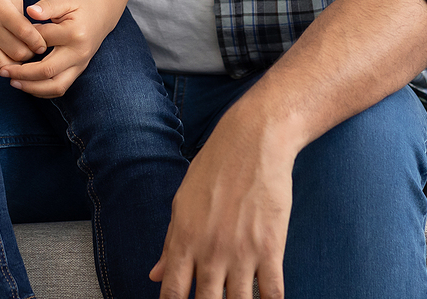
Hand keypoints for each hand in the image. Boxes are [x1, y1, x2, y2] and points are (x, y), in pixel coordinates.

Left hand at [0, 0, 114, 97]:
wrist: (101, 17)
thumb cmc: (79, 7)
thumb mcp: (66, 0)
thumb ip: (48, 6)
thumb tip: (30, 11)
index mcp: (74, 33)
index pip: (43, 41)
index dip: (25, 41)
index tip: (9, 39)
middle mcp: (78, 53)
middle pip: (48, 71)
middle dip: (22, 74)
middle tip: (3, 71)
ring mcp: (80, 65)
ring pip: (55, 87)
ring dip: (31, 88)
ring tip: (13, 82)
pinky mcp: (78, 72)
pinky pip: (59, 89)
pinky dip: (41, 91)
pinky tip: (26, 84)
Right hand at [0, 0, 46, 75]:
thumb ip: (22, 18)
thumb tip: (31, 39)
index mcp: (2, 11)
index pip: (26, 34)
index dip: (38, 42)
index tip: (42, 44)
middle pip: (16, 52)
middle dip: (30, 55)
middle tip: (33, 51)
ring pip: (0, 65)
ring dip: (14, 66)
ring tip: (19, 59)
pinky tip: (4, 63)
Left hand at [150, 103, 294, 298]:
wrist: (252, 141)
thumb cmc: (214, 168)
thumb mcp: (182, 203)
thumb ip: (169, 244)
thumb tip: (155, 275)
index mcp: (185, 241)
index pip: (172, 293)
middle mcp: (210, 252)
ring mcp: (241, 253)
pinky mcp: (271, 248)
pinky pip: (272, 292)